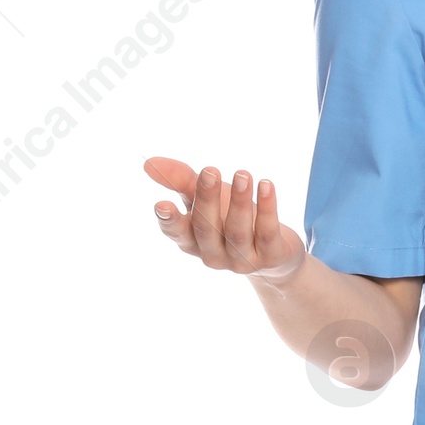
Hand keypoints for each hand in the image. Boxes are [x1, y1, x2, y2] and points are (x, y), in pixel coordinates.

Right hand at [144, 157, 306, 280]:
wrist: (276, 254)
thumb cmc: (230, 219)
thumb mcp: (204, 197)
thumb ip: (180, 180)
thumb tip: (148, 164)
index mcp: (192, 240)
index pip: (177, 233)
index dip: (169, 221)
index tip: (161, 204)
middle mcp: (213, 254)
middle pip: (206, 229)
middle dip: (207, 199)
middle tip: (211, 170)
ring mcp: (241, 261)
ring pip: (237, 232)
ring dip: (239, 201)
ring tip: (243, 174)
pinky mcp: (270, 258)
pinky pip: (267, 233)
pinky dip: (267, 208)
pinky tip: (266, 185)